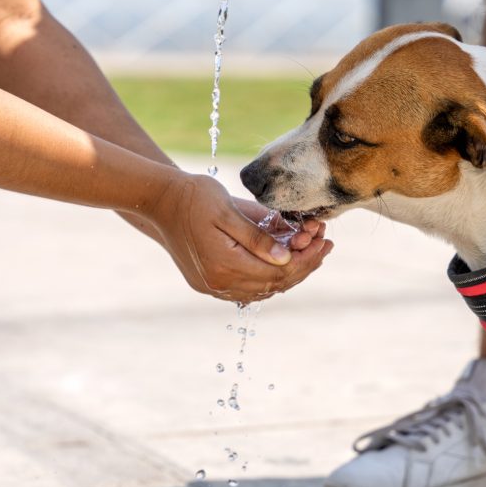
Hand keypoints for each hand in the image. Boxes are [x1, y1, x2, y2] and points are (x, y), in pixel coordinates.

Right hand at [146, 173, 332, 302]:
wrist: (160, 201)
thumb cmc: (196, 197)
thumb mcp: (230, 211)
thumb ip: (258, 237)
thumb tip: (286, 259)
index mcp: (225, 264)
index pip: (279, 272)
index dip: (307, 259)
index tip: (325, 241)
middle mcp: (218, 282)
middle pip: (274, 285)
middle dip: (304, 266)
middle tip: (325, 246)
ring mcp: (211, 286)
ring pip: (262, 290)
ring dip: (288, 274)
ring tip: (310, 253)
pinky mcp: (207, 283)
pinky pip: (246, 289)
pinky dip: (268, 278)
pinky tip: (282, 263)